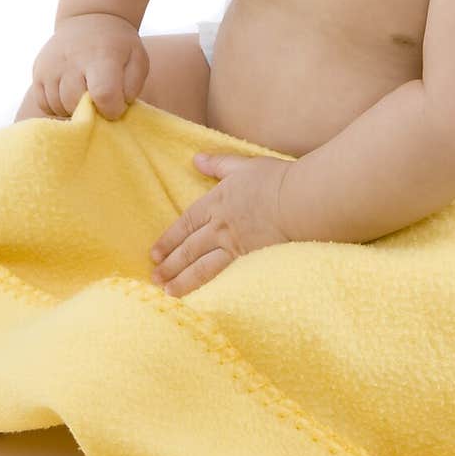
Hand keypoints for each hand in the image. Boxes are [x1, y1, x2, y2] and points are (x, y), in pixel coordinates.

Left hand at [148, 151, 293, 296]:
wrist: (300, 200)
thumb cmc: (275, 180)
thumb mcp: (243, 165)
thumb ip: (218, 164)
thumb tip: (196, 158)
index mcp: (216, 203)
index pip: (185, 224)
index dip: (168, 240)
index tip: (154, 254)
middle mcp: (220, 227)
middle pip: (189, 249)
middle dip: (170, 265)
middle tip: (154, 278)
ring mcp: (235, 246)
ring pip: (202, 267)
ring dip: (183, 280)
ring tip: (169, 292)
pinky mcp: (252, 260)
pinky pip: (225, 277)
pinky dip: (211, 287)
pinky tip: (203, 297)